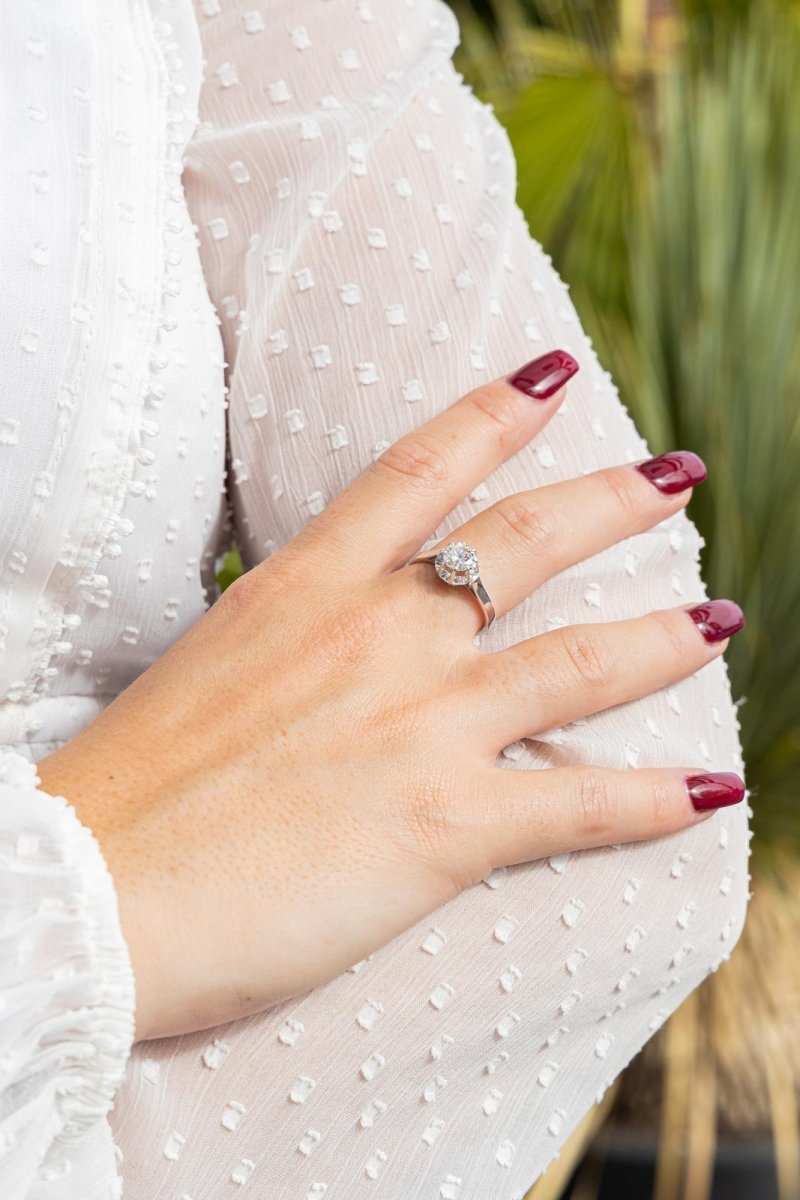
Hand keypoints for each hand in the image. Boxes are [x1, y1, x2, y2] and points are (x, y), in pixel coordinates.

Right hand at [35, 349, 744, 1041]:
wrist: (94, 890)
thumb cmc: (127, 787)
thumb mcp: (209, 667)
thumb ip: (283, 639)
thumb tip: (318, 644)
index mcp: (307, 587)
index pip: (420, 470)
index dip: (495, 413)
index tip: (550, 375)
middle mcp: (380, 635)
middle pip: (527, 542)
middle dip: (613, 501)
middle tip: (677, 477)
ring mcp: (423, 723)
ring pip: (580, 663)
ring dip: (664, 641)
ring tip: (718, 624)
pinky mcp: (448, 824)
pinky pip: (583, 804)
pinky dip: (656, 800)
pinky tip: (711, 791)